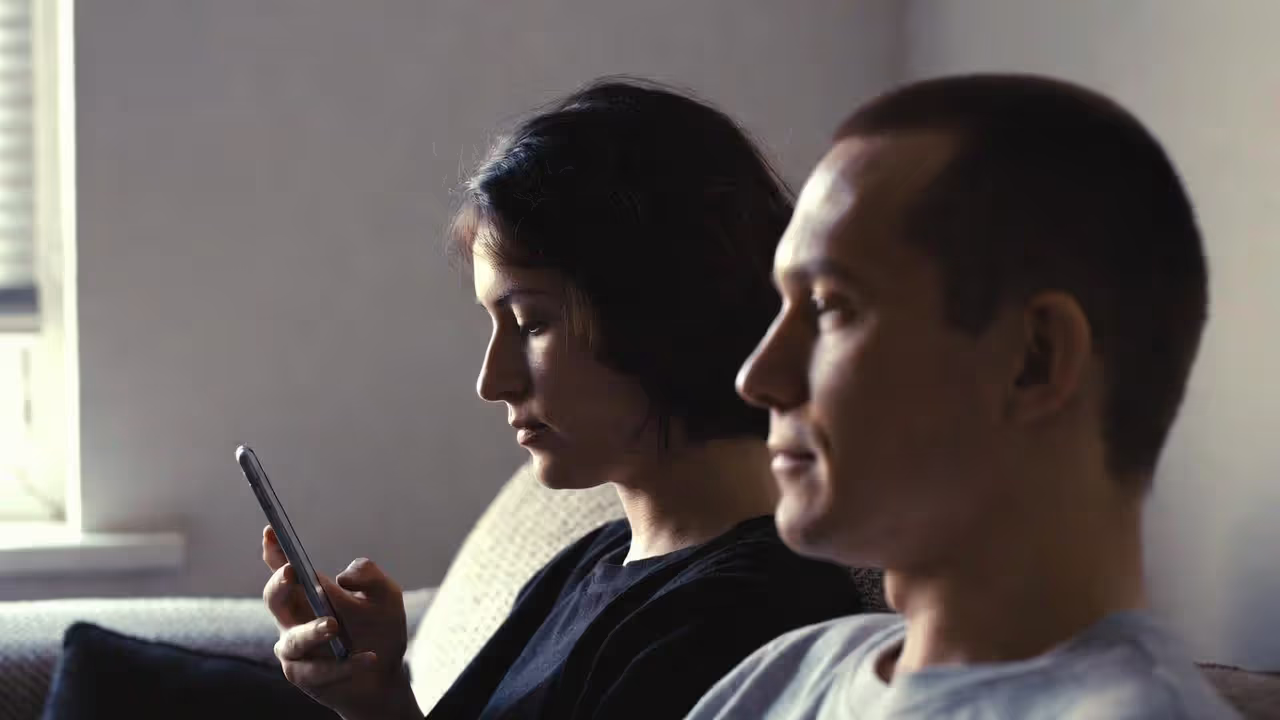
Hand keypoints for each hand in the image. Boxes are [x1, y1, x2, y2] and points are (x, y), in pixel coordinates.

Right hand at [261, 526, 418, 719]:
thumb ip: (370, 576)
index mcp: (308, 592)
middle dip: (279, 584)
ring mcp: (295, 649)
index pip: (284, 568)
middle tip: (293, 572)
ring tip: (333, 625)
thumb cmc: (380, 628)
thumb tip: (342, 577)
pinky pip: (317, 671)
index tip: (271, 531)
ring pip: (292, 639)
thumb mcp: (386, 596)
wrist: (385, 675)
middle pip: (274, 598)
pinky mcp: (304, 676)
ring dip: (311, 631)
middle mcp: (294, 618)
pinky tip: (369, 657)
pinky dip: (344, 665)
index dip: (274, 550)